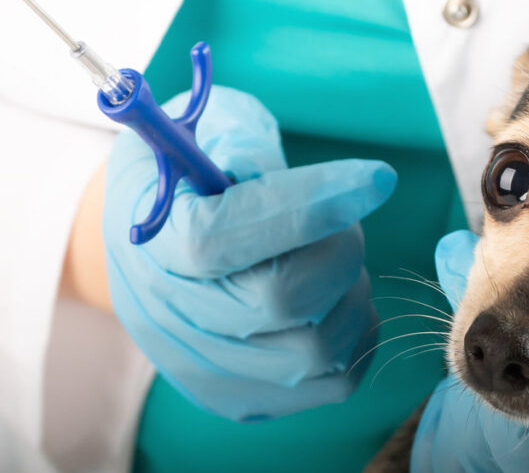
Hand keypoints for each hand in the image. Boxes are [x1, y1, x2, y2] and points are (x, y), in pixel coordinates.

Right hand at [103, 86, 395, 420]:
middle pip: (280, 299)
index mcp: (150, 238)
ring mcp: (203, 368)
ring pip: (317, 348)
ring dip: (351, 293)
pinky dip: (357, 334)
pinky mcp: (243, 398)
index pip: (221, 237)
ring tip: (334, 257)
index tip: (377, 175)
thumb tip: (297, 181)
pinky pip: (336, 381)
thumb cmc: (193, 173)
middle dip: (338, 248)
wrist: (157, 238)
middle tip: (340, 219)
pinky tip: (340, 294)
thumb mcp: (205, 130)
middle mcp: (167, 315)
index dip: (306, 206)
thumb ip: (241, 144)